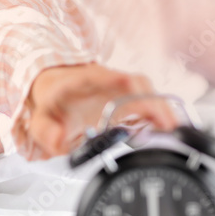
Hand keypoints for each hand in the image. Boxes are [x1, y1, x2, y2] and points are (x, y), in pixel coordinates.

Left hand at [24, 62, 179, 157]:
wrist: (56, 91)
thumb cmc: (52, 102)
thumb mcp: (40, 119)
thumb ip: (45, 130)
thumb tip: (57, 139)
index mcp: (84, 80)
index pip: (105, 76)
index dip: (124, 83)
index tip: (139, 93)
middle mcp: (107, 81)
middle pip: (136, 84)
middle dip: (154, 102)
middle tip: (167, 124)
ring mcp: (121, 89)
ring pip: (148, 92)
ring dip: (162, 108)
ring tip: (174, 129)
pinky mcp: (130, 100)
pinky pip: (150, 103)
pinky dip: (162, 114)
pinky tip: (170, 129)